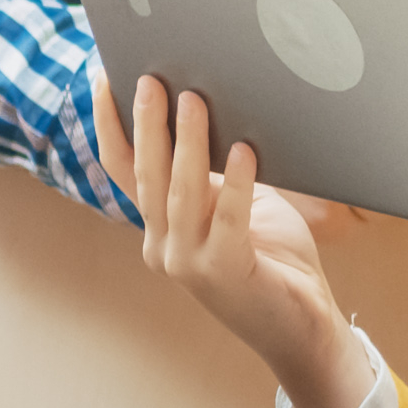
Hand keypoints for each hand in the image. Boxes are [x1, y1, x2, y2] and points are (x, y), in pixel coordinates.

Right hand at [89, 73, 372, 407]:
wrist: (301, 328)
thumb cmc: (273, 259)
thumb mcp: (235, 206)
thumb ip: (214, 173)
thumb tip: (209, 108)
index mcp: (160, 228)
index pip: (124, 171)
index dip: (112, 126)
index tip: (105, 78)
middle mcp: (163, 246)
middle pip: (147, 176)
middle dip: (147, 124)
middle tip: (150, 78)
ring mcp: (189, 263)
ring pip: (181, 193)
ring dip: (186, 143)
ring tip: (194, 99)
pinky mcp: (227, 272)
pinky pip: (229, 219)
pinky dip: (235, 183)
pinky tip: (244, 150)